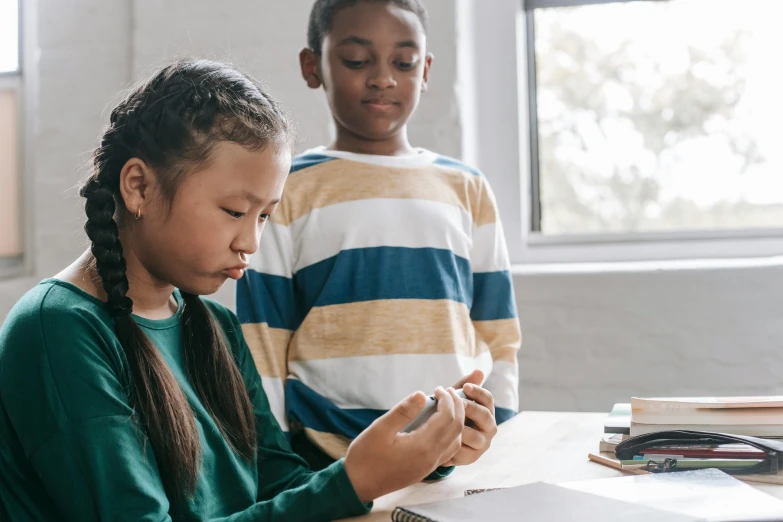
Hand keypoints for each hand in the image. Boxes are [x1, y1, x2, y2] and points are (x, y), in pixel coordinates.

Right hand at [343, 387, 464, 502]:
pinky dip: (452, 435)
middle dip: (456, 407)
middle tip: (447, 392)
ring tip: (447, 406)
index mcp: (422, 446)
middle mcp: (432, 457)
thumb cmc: (365, 456)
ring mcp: (431, 466)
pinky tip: (441, 426)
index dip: (447, 400)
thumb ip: (403, 412)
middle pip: (457, 429)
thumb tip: (422, 394)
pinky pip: (449, 451)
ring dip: (457, 421)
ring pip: (456, 441)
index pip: (447, 418)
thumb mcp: (380, 429)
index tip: (438, 388)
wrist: (358, 486)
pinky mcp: (426, 470)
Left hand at [441, 369, 497, 466]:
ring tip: (448, 423)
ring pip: (476, 437)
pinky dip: (455, 447)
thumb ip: (465, 385)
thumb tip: (479, 371)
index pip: (488, 399)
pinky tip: (443, 440)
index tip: (465, 387)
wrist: (441, 439)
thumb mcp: (455, 399)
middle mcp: (489, 427)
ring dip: (463, 430)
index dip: (478, 392)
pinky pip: (466, 453)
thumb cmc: (450, 414)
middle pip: (485, 416)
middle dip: (472, 409)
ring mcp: (482, 443)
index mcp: (486, 410)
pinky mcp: (472, 458)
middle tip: (458, 404)